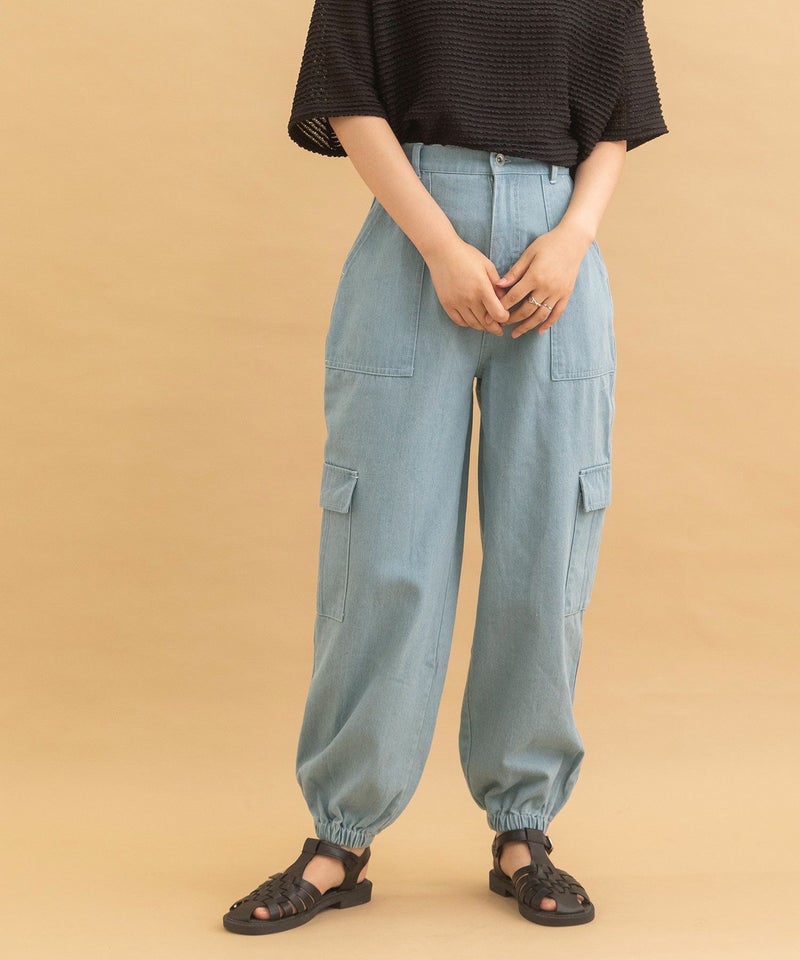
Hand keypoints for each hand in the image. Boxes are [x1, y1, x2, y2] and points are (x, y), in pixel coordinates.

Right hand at [425, 235, 509, 335]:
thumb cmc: (467, 256)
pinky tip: (473, 320)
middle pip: (486, 323)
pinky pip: (459, 321)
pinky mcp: (447, 304)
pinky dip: (468, 323)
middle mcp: (469, 298)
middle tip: (499, 327)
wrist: (442, 252)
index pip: (497, 313)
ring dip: (482, 327)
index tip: (506, 317)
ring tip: (487, 324)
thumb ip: (497, 285)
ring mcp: (457, 303)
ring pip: (473, 324)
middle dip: (495, 327)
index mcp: (482, 288)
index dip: (504, 318)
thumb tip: (504, 300)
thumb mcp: (488, 266)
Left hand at [490, 222, 593, 338]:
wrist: (574, 240)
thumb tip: (498, 286)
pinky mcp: (566, 294)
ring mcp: (558, 293)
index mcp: (535, 276)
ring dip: (527, 326)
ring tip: (516, 333)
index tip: (491, 315)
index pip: (514, 297)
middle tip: (500, 325)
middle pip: (526, 310)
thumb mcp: (528, 254)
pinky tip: (539, 331)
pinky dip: (548, 324)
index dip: (502, 307)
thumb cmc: (548, 244)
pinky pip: (557, 313)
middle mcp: (547, 287)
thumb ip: (514, 272)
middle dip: (511, 319)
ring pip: (540, 316)